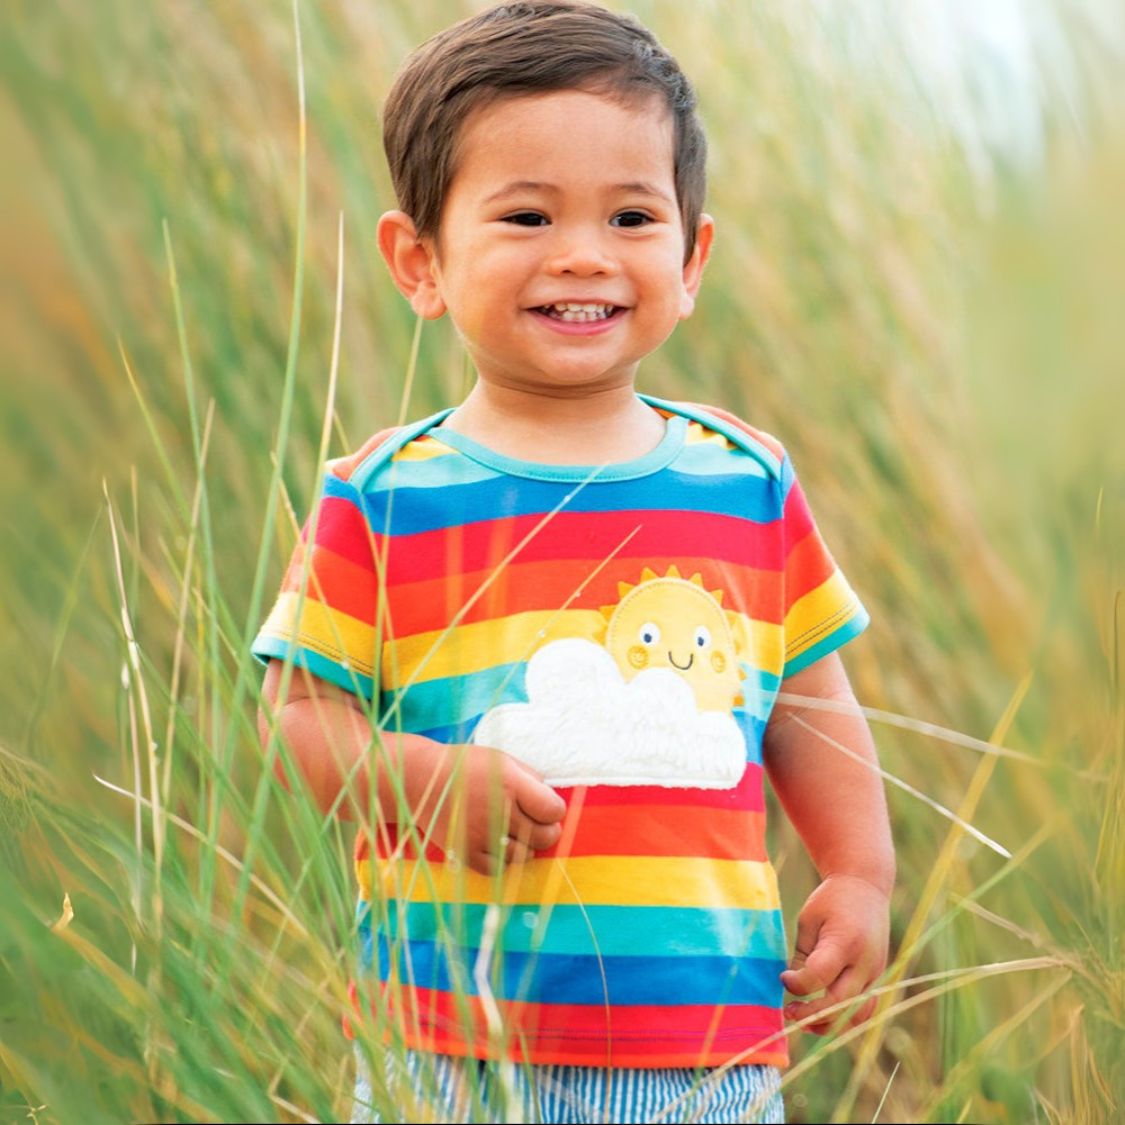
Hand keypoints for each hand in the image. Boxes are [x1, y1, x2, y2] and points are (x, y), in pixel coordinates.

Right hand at [399, 739, 565, 875]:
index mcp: (509, 784)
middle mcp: (497, 812)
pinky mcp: (465, 854)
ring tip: (514, 832)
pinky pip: (499, 869)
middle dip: (547, 830)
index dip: (554, 811)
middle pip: (544, 837)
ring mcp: (481, 836)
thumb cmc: (466, 766)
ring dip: (525, 846)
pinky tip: (499, 844)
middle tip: (536, 822)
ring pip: (524, 856)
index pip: (553, 810)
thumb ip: (531, 778)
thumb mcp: (502, 759)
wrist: (420, 780)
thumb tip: (553, 801)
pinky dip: (503, 859)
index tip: (546, 807)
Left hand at [780, 873, 889, 1033]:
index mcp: (844, 941)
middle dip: (811, 1013)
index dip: (797, 984)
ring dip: (829, 1023)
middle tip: (788, 1011)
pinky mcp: (877, 978)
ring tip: (804, 1020)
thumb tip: (792, 987)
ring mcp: (875, 972)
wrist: (865, 886)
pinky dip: (844, 1018)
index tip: (783, 978)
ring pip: (856, 1014)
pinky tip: (823, 1016)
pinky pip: (865, 1009)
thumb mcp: (809, 920)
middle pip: (839, 1003)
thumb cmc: (831, 900)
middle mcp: (865, 961)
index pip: (820, 976)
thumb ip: (803, 955)